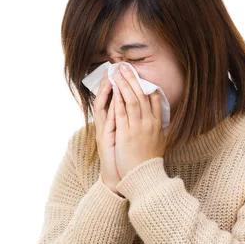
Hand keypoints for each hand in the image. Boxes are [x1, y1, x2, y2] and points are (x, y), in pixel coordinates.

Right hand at [93, 69, 123, 195]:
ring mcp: (103, 131)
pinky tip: (114, 97)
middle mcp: (105, 125)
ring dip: (106, 91)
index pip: (112, 100)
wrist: (119, 175)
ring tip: (110, 77)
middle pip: (104, 99)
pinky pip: (106, 119)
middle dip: (109, 83)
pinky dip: (111, 108)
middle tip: (114, 68)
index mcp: (112, 123)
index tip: (118, 71)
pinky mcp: (104, 138)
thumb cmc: (126, 157)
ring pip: (102, 106)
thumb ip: (132, 122)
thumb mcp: (129, 136)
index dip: (114, 86)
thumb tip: (142, 109)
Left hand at [113, 64, 165, 179]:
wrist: (144, 176)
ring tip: (118, 73)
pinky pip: (122, 112)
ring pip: (132, 100)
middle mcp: (149, 123)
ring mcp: (138, 127)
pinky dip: (118, 99)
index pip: (155, 99)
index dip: (147, 85)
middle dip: (134, 79)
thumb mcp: (160, 143)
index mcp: (158, 124)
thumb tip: (162, 123)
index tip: (141, 76)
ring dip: (124, 84)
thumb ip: (160, 130)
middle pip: (143, 95)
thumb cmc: (149, 162)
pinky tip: (113, 89)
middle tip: (126, 67)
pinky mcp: (126, 133)